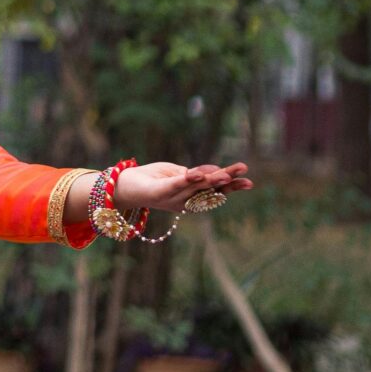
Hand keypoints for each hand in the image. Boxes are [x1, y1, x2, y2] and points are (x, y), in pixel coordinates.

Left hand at [112, 161, 253, 214]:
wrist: (123, 188)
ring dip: (210, 181)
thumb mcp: (176, 173)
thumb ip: (194, 174)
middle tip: (246, 178)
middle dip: (228, 183)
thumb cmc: (151, 179)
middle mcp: (184, 200)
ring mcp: (172, 197)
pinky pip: (174, 185)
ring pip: (195, 188)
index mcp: (191, 196)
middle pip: (210, 190)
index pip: (215, 190)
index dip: (232, 185)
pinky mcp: (158, 192)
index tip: (247, 179)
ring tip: (225, 175)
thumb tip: (214, 171)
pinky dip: (184, 180)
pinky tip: (195, 174)